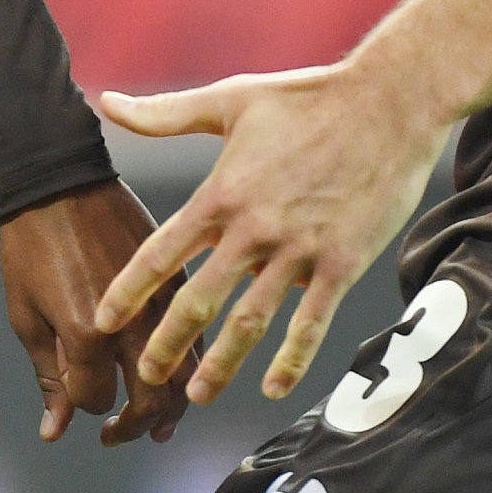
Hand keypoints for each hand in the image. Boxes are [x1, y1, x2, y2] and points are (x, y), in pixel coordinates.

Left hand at [0, 180, 187, 445]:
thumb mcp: (24, 312)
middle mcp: (131, 325)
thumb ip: (47, 376)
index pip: (97, 401)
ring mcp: (160, 302)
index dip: (86, 406)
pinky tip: (175, 381)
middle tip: (119, 435)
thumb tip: (55, 430)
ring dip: (171, 410)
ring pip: (183, 377)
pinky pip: (194, 340)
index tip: (77, 396)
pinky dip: (187, 369)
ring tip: (155, 427)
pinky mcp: (176, 281)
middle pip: (150, 403)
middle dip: (135, 428)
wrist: (58, 178)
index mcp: (86, 334)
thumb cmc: (30, 243)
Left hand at [93, 60, 448, 404]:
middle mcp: (254, 229)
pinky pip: (312, 323)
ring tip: (198, 395)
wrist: (388, 104)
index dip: (128, 291)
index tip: (103, 321)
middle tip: (145, 376)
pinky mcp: (343, 264)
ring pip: (250, 321)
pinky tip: (274, 387)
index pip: (160, 252)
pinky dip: (292, 359)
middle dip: (168, 344)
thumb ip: (165, 113)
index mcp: (221, 192)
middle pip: (198, 299)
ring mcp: (300, 250)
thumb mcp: (229, 100)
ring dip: (222, 362)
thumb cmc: (306, 98)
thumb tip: (105, 102)